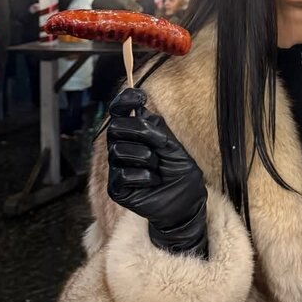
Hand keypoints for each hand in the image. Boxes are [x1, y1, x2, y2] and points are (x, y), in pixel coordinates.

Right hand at [107, 87, 207, 256]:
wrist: (185, 204)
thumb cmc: (180, 174)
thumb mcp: (174, 147)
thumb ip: (157, 130)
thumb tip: (140, 111)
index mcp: (134, 135)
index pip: (120, 112)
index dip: (124, 101)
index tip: (139, 96)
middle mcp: (121, 148)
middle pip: (115, 128)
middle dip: (140, 132)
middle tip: (159, 144)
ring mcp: (117, 168)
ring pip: (119, 150)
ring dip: (146, 157)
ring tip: (158, 169)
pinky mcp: (116, 188)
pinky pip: (122, 173)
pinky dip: (144, 176)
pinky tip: (153, 182)